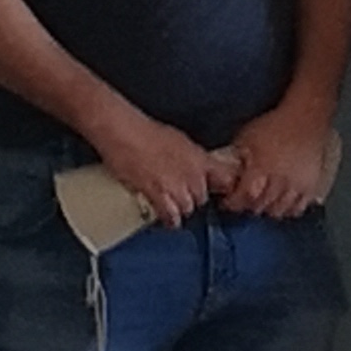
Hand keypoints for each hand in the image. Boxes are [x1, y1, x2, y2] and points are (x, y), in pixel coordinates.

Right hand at [87, 111, 219, 228]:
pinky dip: (168, 219)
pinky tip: (166, 218)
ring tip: (171, 206)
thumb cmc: (145, 131)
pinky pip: (170, 215)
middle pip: (203, 199)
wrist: (123, 131)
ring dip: (179, 209)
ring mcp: (176, 185)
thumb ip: (192, 159)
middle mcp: (193, 173)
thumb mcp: (179, 141)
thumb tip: (196, 170)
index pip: (226, 180)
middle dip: (193, 200)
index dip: (222, 190)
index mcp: (200, 158)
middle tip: (181, 197)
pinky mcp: (158, 194)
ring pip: (187, 209)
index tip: (217, 193)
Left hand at [211, 101, 341, 219]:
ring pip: (278, 210)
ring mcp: (296, 185)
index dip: (232, 203)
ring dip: (267, 209)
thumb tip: (225, 171)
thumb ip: (236, 156)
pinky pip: (298, 208)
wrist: (305, 117)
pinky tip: (282, 203)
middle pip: (259, 207)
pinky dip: (288, 209)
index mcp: (261, 168)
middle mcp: (279, 181)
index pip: (242, 197)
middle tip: (244, 201)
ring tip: (262, 202)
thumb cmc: (276, 124)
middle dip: (248, 206)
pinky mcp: (310, 186)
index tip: (228, 201)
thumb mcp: (246, 136)